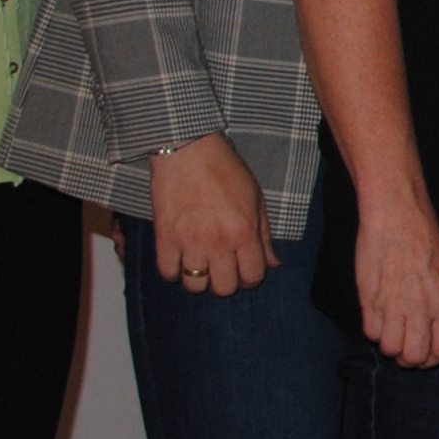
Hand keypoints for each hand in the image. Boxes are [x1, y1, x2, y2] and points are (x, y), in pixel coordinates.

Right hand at [148, 133, 272, 298]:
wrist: (189, 150)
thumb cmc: (225, 170)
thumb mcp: (256, 199)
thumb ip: (264, 235)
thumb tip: (273, 263)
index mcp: (244, 232)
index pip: (253, 276)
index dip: (251, 278)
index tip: (246, 271)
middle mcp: (218, 242)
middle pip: (224, 288)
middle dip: (226, 282)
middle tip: (223, 269)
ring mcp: (189, 242)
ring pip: (194, 286)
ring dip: (199, 280)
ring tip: (200, 266)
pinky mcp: (165, 237)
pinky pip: (167, 272)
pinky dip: (173, 272)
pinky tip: (179, 261)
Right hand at [351, 197, 438, 367]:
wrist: (395, 213)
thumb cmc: (423, 236)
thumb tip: (432, 328)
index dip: (433, 358)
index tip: (427, 353)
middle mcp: (420, 307)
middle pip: (414, 357)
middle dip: (410, 358)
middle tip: (406, 346)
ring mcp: (392, 304)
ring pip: (390, 349)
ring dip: (390, 344)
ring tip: (391, 330)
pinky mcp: (368, 298)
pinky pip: (370, 332)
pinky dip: (373, 330)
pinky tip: (378, 317)